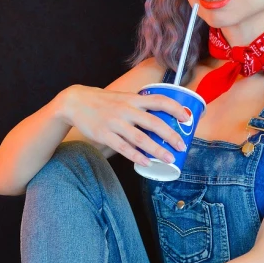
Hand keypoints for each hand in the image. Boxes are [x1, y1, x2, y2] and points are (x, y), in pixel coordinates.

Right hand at [58, 84, 188, 166]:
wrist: (75, 102)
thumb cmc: (104, 102)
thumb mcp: (124, 98)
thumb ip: (140, 107)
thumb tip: (162, 120)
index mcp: (133, 99)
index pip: (159, 100)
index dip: (175, 108)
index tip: (188, 118)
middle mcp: (126, 110)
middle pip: (153, 122)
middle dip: (170, 135)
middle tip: (182, 146)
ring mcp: (115, 122)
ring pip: (140, 138)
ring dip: (156, 150)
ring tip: (169, 159)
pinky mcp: (104, 134)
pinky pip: (122, 147)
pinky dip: (135, 156)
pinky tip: (146, 163)